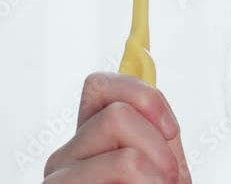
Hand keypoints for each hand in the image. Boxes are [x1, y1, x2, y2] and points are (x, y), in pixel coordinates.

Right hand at [43, 72, 191, 182]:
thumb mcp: (161, 165)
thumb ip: (155, 128)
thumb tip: (143, 58)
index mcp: (91, 141)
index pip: (100, 85)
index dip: (144, 96)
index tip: (171, 131)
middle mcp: (68, 153)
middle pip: (117, 111)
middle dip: (157, 142)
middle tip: (169, 176)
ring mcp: (58, 173)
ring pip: (117, 127)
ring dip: (157, 163)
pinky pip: (120, 163)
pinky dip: (148, 180)